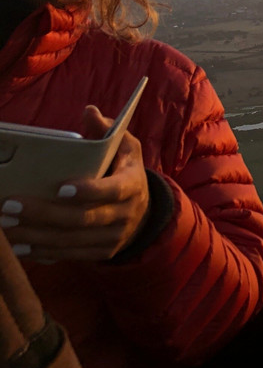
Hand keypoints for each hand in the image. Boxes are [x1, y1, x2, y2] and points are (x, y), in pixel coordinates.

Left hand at [2, 105, 150, 261]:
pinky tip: (19, 246)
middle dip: (44, 214)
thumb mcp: (125, 148)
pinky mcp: (103, 252)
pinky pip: (71, 255)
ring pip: (72, 240)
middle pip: (83, 219)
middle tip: (10, 205)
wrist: (144, 211)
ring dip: (36, 235)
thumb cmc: (124, 171)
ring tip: (6, 226)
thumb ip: (107, 130)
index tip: (59, 188)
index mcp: (132, 185)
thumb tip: (89, 112)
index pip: (113, 190)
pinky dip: (43, 252)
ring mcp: (115, 236)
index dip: (88, 191)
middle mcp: (126, 214)